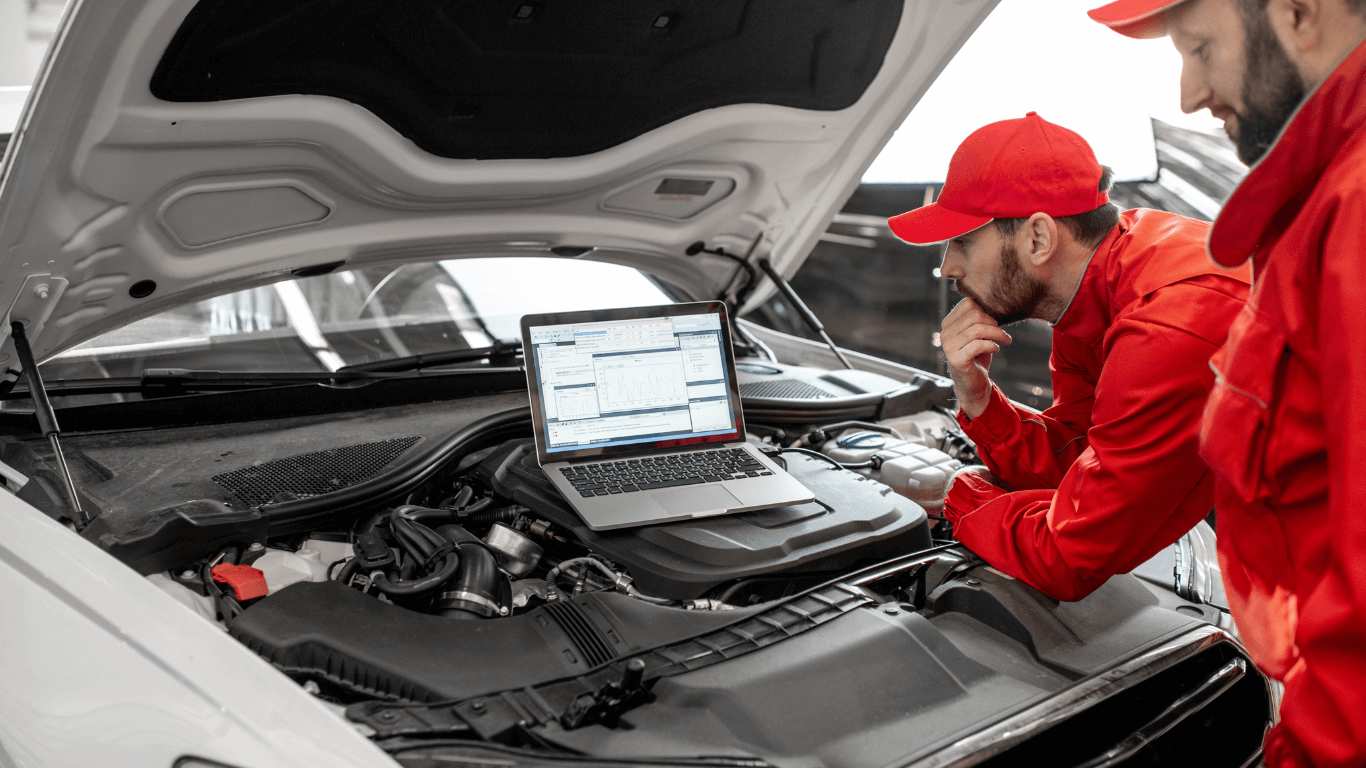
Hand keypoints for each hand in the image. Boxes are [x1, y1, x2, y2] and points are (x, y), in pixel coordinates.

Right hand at [941, 298, 1011, 419]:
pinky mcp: (957, 360)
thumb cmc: (978, 357)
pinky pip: (978, 345)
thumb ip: (980, 319)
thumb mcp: (978, 334)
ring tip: (1006, 340)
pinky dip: (992, 345)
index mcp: (948, 324)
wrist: (974, 385)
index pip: (968, 304)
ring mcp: (949, 347)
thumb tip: (995, 302)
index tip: (995, 323)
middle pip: (975, 315)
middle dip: (994, 323)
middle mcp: (945, 334)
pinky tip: (997, 349)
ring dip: (997, 334)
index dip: (986, 310)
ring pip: (978, 329)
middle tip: (1002, 334)